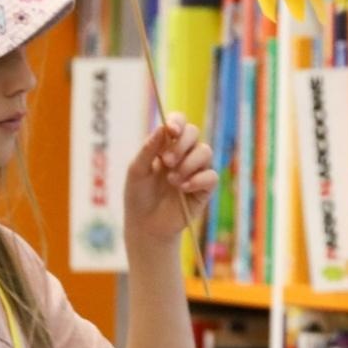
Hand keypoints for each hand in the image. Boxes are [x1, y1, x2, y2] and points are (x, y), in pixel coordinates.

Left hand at [125, 114, 217, 241]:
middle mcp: (184, 154)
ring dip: (188, 163)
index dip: (177, 122)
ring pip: (205, 152)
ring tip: (172, 180)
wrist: (146, 225)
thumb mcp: (137, 171)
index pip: (178, 125)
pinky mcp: (206, 188)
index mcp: (167, 146)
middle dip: (181, 144)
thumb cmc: (138, 196)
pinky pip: (211, 175)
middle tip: (167, 161)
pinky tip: (183, 188)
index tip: (170, 130)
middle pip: (194, 133)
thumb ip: (148, 150)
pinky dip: (197, 180)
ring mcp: (196, 170)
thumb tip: (162, 128)